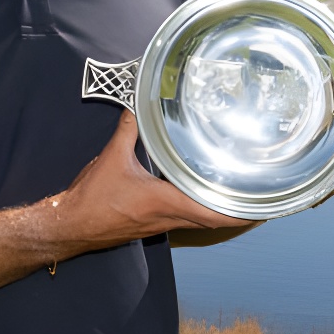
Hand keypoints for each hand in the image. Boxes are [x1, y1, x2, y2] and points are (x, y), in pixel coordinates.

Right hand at [47, 111, 257, 256]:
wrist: (71, 226)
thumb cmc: (92, 198)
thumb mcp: (110, 158)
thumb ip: (127, 130)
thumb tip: (136, 108)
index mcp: (164, 201)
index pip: (212, 212)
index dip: (240, 212)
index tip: (261, 208)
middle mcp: (167, 217)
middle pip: (213, 221)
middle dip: (238, 214)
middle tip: (260, 201)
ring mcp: (159, 225)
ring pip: (199, 222)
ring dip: (219, 213)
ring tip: (237, 198)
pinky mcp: (150, 226)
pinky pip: (184, 220)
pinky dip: (199, 212)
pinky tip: (199, 199)